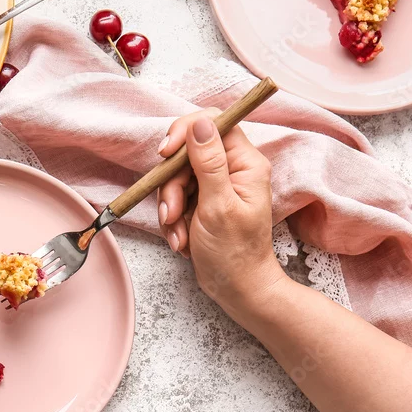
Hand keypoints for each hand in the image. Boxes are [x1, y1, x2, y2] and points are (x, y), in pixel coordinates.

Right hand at [156, 111, 285, 315]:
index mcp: (245, 163)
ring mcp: (215, 185)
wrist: (236, 289)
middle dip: (172, 185)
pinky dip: (173, 219)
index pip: (213, 123)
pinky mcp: (201, 201)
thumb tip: (200, 123)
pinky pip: (175, 197)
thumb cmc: (234, 253)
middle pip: (187, 153)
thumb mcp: (218, 206)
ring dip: (170, 206)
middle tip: (172, 213)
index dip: (185, 132)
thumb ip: (209, 163)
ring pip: (176, 177)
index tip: (166, 153)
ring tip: (179, 234)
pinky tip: (181, 239)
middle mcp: (231, 169)